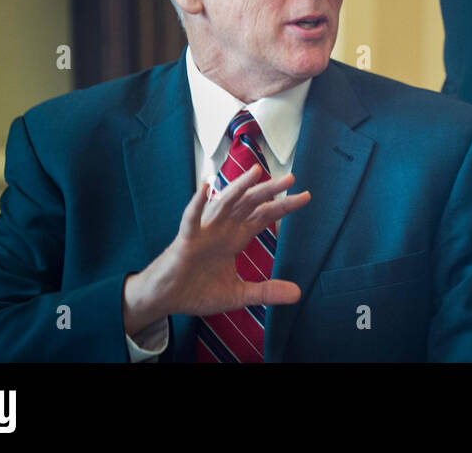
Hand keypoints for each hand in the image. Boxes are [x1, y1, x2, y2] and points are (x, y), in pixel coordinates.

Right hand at [122, 165, 310, 334]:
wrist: (165, 300)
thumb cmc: (197, 290)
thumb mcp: (238, 295)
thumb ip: (265, 292)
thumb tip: (298, 294)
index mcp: (236, 238)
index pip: (264, 216)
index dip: (284, 206)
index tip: (306, 196)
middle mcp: (222, 229)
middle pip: (250, 204)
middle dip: (269, 191)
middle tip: (291, 178)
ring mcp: (204, 232)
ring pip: (224, 203)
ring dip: (239, 187)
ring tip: (256, 172)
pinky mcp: (185, 240)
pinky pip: (191, 219)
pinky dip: (197, 204)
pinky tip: (204, 187)